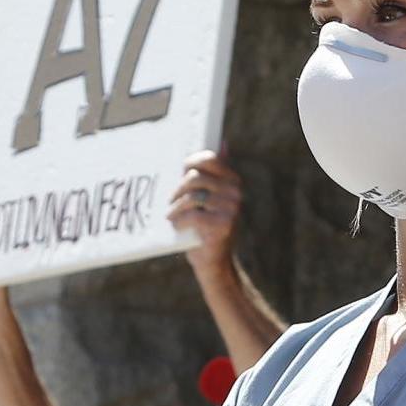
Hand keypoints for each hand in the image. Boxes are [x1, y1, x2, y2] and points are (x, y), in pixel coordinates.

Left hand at [167, 151, 245, 278]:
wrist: (214, 262)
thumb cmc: (206, 227)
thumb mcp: (211, 198)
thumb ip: (214, 173)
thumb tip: (223, 142)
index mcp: (232, 181)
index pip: (208, 158)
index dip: (189, 163)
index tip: (179, 174)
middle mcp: (235, 192)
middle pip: (195, 178)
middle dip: (177, 190)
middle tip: (170, 202)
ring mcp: (231, 209)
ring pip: (192, 196)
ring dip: (175, 207)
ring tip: (171, 215)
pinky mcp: (223, 225)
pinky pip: (193, 214)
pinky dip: (180, 221)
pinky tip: (177, 226)